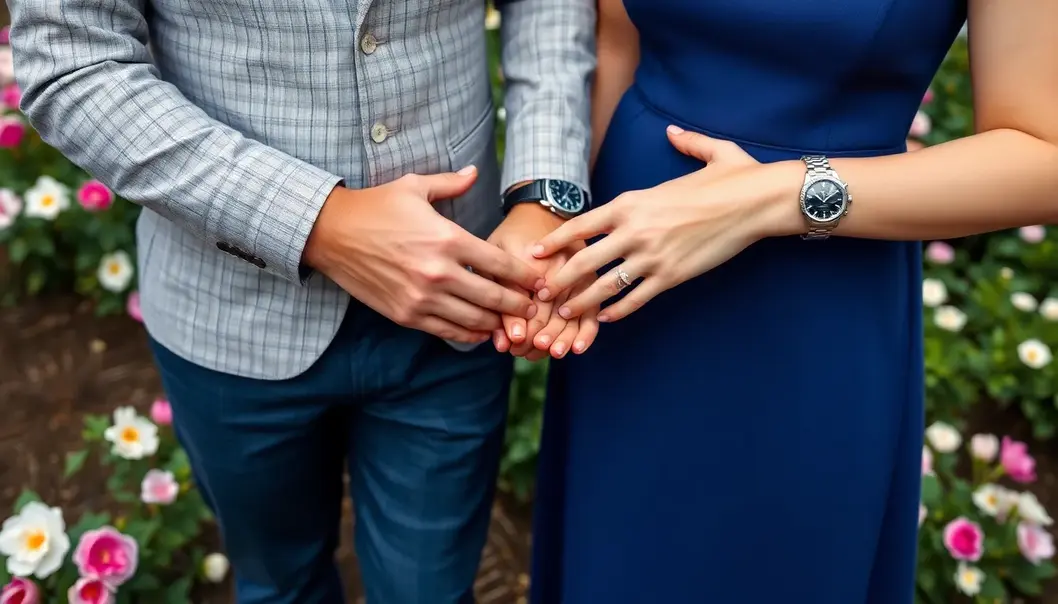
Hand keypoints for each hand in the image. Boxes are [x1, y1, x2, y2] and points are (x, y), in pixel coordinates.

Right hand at [303, 167, 543, 343]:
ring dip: (497, 323)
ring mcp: (421, 298)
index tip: (540, 282)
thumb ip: (450, 184)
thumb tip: (475, 173)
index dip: (526, 277)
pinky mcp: (406, 315)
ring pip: (475, 320)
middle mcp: (438, 272)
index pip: (501, 264)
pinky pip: (448, 331)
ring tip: (512, 322)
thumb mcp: (414, 186)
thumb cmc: (375, 206)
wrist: (331, 233)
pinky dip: (470, 334)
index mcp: (447, 239)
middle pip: (494, 297)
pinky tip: (481, 330)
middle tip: (535, 307)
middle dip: (520, 305)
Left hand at [488, 203, 599, 358]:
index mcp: (538, 263)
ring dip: (564, 340)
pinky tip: (577, 348)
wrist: (541, 210)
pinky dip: (587, 332)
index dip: (523, 333)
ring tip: (553, 353)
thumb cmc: (511, 235)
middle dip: (541, 340)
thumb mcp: (496, 257)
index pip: (532, 309)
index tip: (511, 347)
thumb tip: (508, 337)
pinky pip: (593, 310)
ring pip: (576, 317)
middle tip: (527, 352)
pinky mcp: (589, 280)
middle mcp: (564, 270)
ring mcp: (581, 275)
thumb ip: (500, 295)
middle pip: (556, 317)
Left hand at [532, 126, 798, 321]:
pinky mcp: (672, 276)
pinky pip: (636, 297)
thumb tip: (673, 132)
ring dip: (582, 301)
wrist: (759, 201)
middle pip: (584, 260)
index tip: (535, 254)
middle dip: (559, 279)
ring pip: (605, 285)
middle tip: (539, 294)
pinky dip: (618, 310)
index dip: (555, 242)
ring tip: (564, 312)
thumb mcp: (705, 154)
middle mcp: (636, 230)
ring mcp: (653, 256)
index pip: (581, 225)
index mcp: (633, 201)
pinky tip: (606, 318)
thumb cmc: (734, 177)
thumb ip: (684, 143)